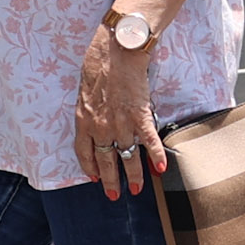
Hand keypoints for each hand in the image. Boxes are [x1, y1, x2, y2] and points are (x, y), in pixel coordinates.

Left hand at [73, 27, 165, 200]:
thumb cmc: (98, 61)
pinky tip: (160, 170)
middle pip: (105, 160)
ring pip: (128, 156)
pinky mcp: (140, 115)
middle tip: (114, 195)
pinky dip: (156, 157)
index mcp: (84, 119)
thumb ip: (88, 107)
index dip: (90, 167)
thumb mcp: (84, 87)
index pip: (84, 152)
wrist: (117, 49)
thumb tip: (93, 116)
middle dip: (111, 180)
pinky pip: (149, 141)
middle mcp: (101, 126)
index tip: (95, 178)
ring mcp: (121, 123)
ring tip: (137, 188)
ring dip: (133, 174)